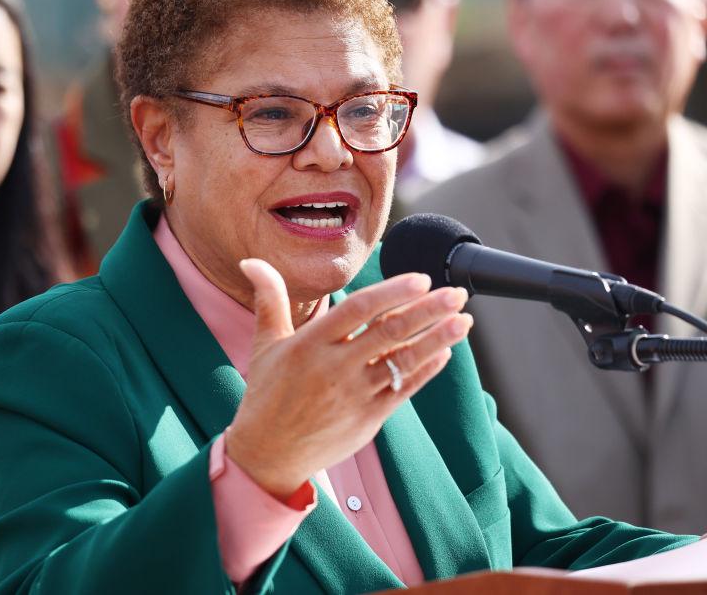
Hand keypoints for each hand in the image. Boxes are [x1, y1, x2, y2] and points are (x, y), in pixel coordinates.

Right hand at [226, 258, 472, 498]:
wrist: (268, 453)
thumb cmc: (266, 393)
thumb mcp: (265, 343)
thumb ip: (270, 298)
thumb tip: (252, 262)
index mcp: (310, 344)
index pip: (359, 309)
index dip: (392, 292)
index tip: (421, 279)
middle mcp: (335, 368)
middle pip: (390, 332)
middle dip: (428, 311)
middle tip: (456, 293)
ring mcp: (354, 395)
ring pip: (403, 361)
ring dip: (438, 339)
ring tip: (464, 320)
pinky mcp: (368, 418)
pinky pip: (404, 390)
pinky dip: (426, 370)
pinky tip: (444, 352)